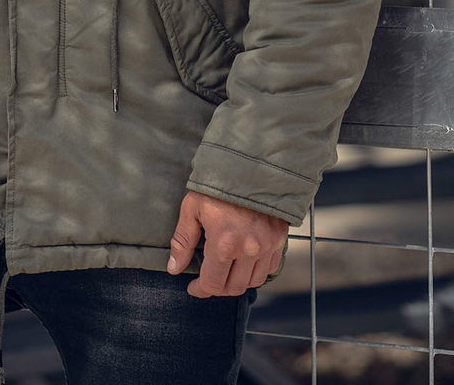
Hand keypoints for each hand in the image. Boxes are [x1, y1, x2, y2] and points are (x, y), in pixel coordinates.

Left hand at [167, 190, 287, 297]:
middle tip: (208, 280)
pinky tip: (245, 263)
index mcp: (224, 243)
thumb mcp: (192, 207)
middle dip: (218, 288)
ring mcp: (266, 246)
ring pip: (253, 281)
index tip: (193, 287)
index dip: (200, 290)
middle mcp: (248, 249)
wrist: (250, 164)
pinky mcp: (279, 239)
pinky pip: (270, 268)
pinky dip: (257, 271)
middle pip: (234, 287)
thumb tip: (174, 268)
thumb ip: (183, 241)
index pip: (212, 283)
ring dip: (238, 282)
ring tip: (226, 272)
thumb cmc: (217, 184)